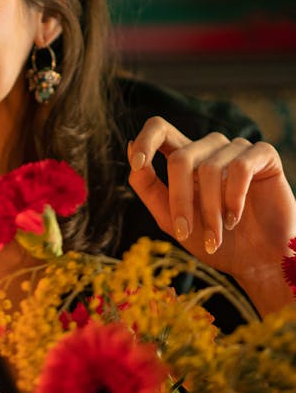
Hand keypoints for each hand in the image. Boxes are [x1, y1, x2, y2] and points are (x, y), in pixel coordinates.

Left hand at [128, 117, 295, 303]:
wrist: (258, 263)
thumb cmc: (215, 241)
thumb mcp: (172, 219)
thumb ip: (148, 186)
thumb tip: (129, 146)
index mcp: (186, 159)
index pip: (160, 129)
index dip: (146, 139)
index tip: (138, 162)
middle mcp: (209, 149)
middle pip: (181, 157)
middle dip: (180, 200)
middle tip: (184, 232)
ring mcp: (237, 149)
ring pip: (209, 168)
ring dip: (210, 210)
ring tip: (216, 236)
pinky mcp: (263, 156)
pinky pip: (240, 167)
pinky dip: (234, 197)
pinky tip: (235, 217)